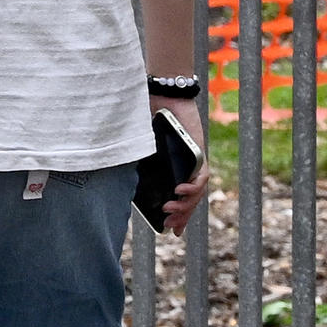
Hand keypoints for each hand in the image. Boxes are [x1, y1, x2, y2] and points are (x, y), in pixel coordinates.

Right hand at [151, 91, 210, 234]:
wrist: (161, 96)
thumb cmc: (147, 118)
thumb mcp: (139, 147)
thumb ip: (137, 163)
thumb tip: (125, 184)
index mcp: (173, 169)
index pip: (179, 197)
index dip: (179, 216)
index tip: (170, 230)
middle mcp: (186, 168)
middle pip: (189, 199)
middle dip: (181, 216)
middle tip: (170, 227)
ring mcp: (194, 162)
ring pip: (196, 192)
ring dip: (185, 205)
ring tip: (169, 212)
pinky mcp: (200, 153)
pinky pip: (201, 175)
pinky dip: (192, 186)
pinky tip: (179, 191)